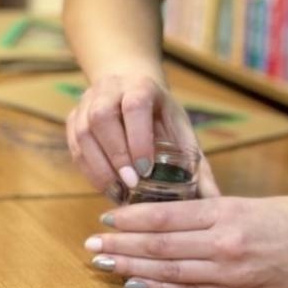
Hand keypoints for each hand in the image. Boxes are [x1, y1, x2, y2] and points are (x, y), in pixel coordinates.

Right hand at [66, 73, 218, 202]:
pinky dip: (89, 170)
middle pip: (102, 118)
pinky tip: (105, 187)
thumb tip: (215, 200)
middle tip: (130, 185)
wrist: (129, 87)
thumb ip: (196, 163)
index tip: (145, 169)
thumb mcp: (180, 129)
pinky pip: (74, 146)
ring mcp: (86, 103)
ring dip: (99, 166)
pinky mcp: (73, 119)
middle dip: (115, 155)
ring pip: (83, 133)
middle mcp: (109, 90)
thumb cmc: (159, 114)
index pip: (134, 106)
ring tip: (117, 192)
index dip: (138, 138)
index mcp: (141, 86)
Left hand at [83, 194, 287, 287]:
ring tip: (104, 264)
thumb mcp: (252, 203)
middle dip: (121, 245)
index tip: (105, 217)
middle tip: (90, 245)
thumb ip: (211, 211)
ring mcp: (231, 272)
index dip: (130, 218)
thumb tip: (168, 216)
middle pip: (160, 245)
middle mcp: (225, 243)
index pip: (166, 215)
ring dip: (132, 267)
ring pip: (169, 270)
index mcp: (227, 213)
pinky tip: (134, 285)